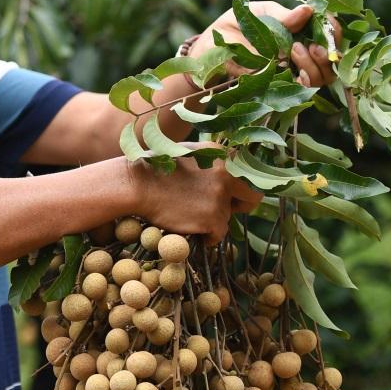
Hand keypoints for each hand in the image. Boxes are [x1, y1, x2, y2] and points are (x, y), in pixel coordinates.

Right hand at [133, 155, 261, 243]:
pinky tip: (189, 226)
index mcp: (223, 156)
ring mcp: (220, 197)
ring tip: (188, 213)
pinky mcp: (213, 218)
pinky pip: (218, 234)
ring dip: (212, 219)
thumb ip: (213, 163)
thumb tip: (229, 176)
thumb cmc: (157, 169)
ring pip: (227, 218)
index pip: (250, 174)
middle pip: (253, 197)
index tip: (233, 195)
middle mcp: (227, 174)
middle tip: (224, 211)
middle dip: (241, 206)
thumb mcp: (190, 153)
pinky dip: (206, 236)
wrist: (137, 185)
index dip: (242, 187)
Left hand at [190, 0, 338, 87]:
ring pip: (321, 78)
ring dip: (312, 66)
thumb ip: (283, 16)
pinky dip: (300, 82)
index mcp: (302, 32)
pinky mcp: (278, 88)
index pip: (331, 35)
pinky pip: (300, 92)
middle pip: (332, 62)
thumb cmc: (237, 24)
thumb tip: (309, 11)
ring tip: (293, 51)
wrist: (209, 45)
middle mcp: (303, 55)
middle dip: (326, 53)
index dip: (335, 32)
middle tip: (308, 45)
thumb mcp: (260, 13)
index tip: (328, 26)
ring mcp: (292, 73)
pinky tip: (289, 70)